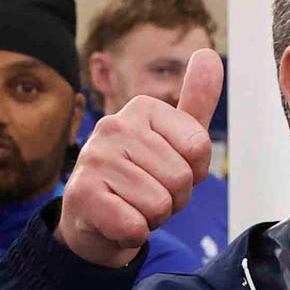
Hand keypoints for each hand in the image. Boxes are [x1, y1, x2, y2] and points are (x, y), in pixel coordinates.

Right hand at [60, 51, 221, 268]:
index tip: (168, 171)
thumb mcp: (175, 141)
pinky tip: (116, 222)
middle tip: (148, 194)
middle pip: (181, 178)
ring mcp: (94, 158)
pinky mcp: (81, 194)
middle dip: (173, 199)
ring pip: (159, 205)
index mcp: (142, 108)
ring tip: (132, 206)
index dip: (193, 173)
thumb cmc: (141, 178)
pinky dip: (133, 234)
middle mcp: (114, 125)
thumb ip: (196, 101)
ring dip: (152, 218)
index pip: (199, 148)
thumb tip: (207, 54)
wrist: (95, 219)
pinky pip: (135, 227)